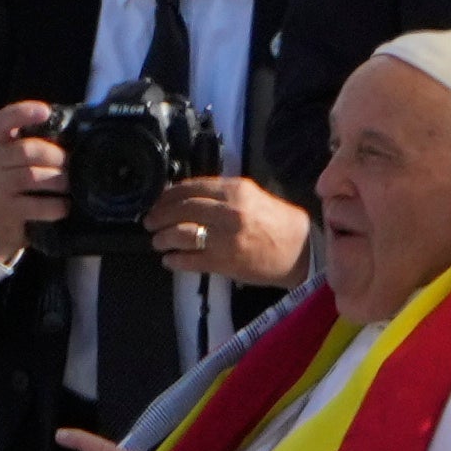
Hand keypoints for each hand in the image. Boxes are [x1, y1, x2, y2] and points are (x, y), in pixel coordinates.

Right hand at [0, 97, 67, 264]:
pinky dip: (55, 205)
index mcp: (0, 143)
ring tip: (68, 184)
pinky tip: (63, 206)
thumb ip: (37, 145)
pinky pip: (36, 205)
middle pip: (26, 150)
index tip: (45, 111)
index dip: (24, 113)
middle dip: (55, 156)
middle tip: (69, 163)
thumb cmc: (16, 183)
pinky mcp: (6, 211)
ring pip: (32, 176)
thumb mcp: (17, 161)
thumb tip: (77, 134)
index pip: (4, 120)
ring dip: (58, 180)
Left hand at [147, 171, 311, 286]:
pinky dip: (174, 260)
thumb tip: (186, 196)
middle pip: (181, 209)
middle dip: (159, 215)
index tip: (157, 200)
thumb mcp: (253, 195)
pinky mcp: (224, 262)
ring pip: (181, 234)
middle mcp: (228, 211)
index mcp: (235, 190)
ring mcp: (225, 238)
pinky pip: (190, 260)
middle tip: (150, 221)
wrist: (301, 251)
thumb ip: (222, 194)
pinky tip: (170, 260)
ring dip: (162, 238)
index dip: (168, 195)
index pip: (191, 188)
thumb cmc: (278, 221)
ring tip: (157, 241)